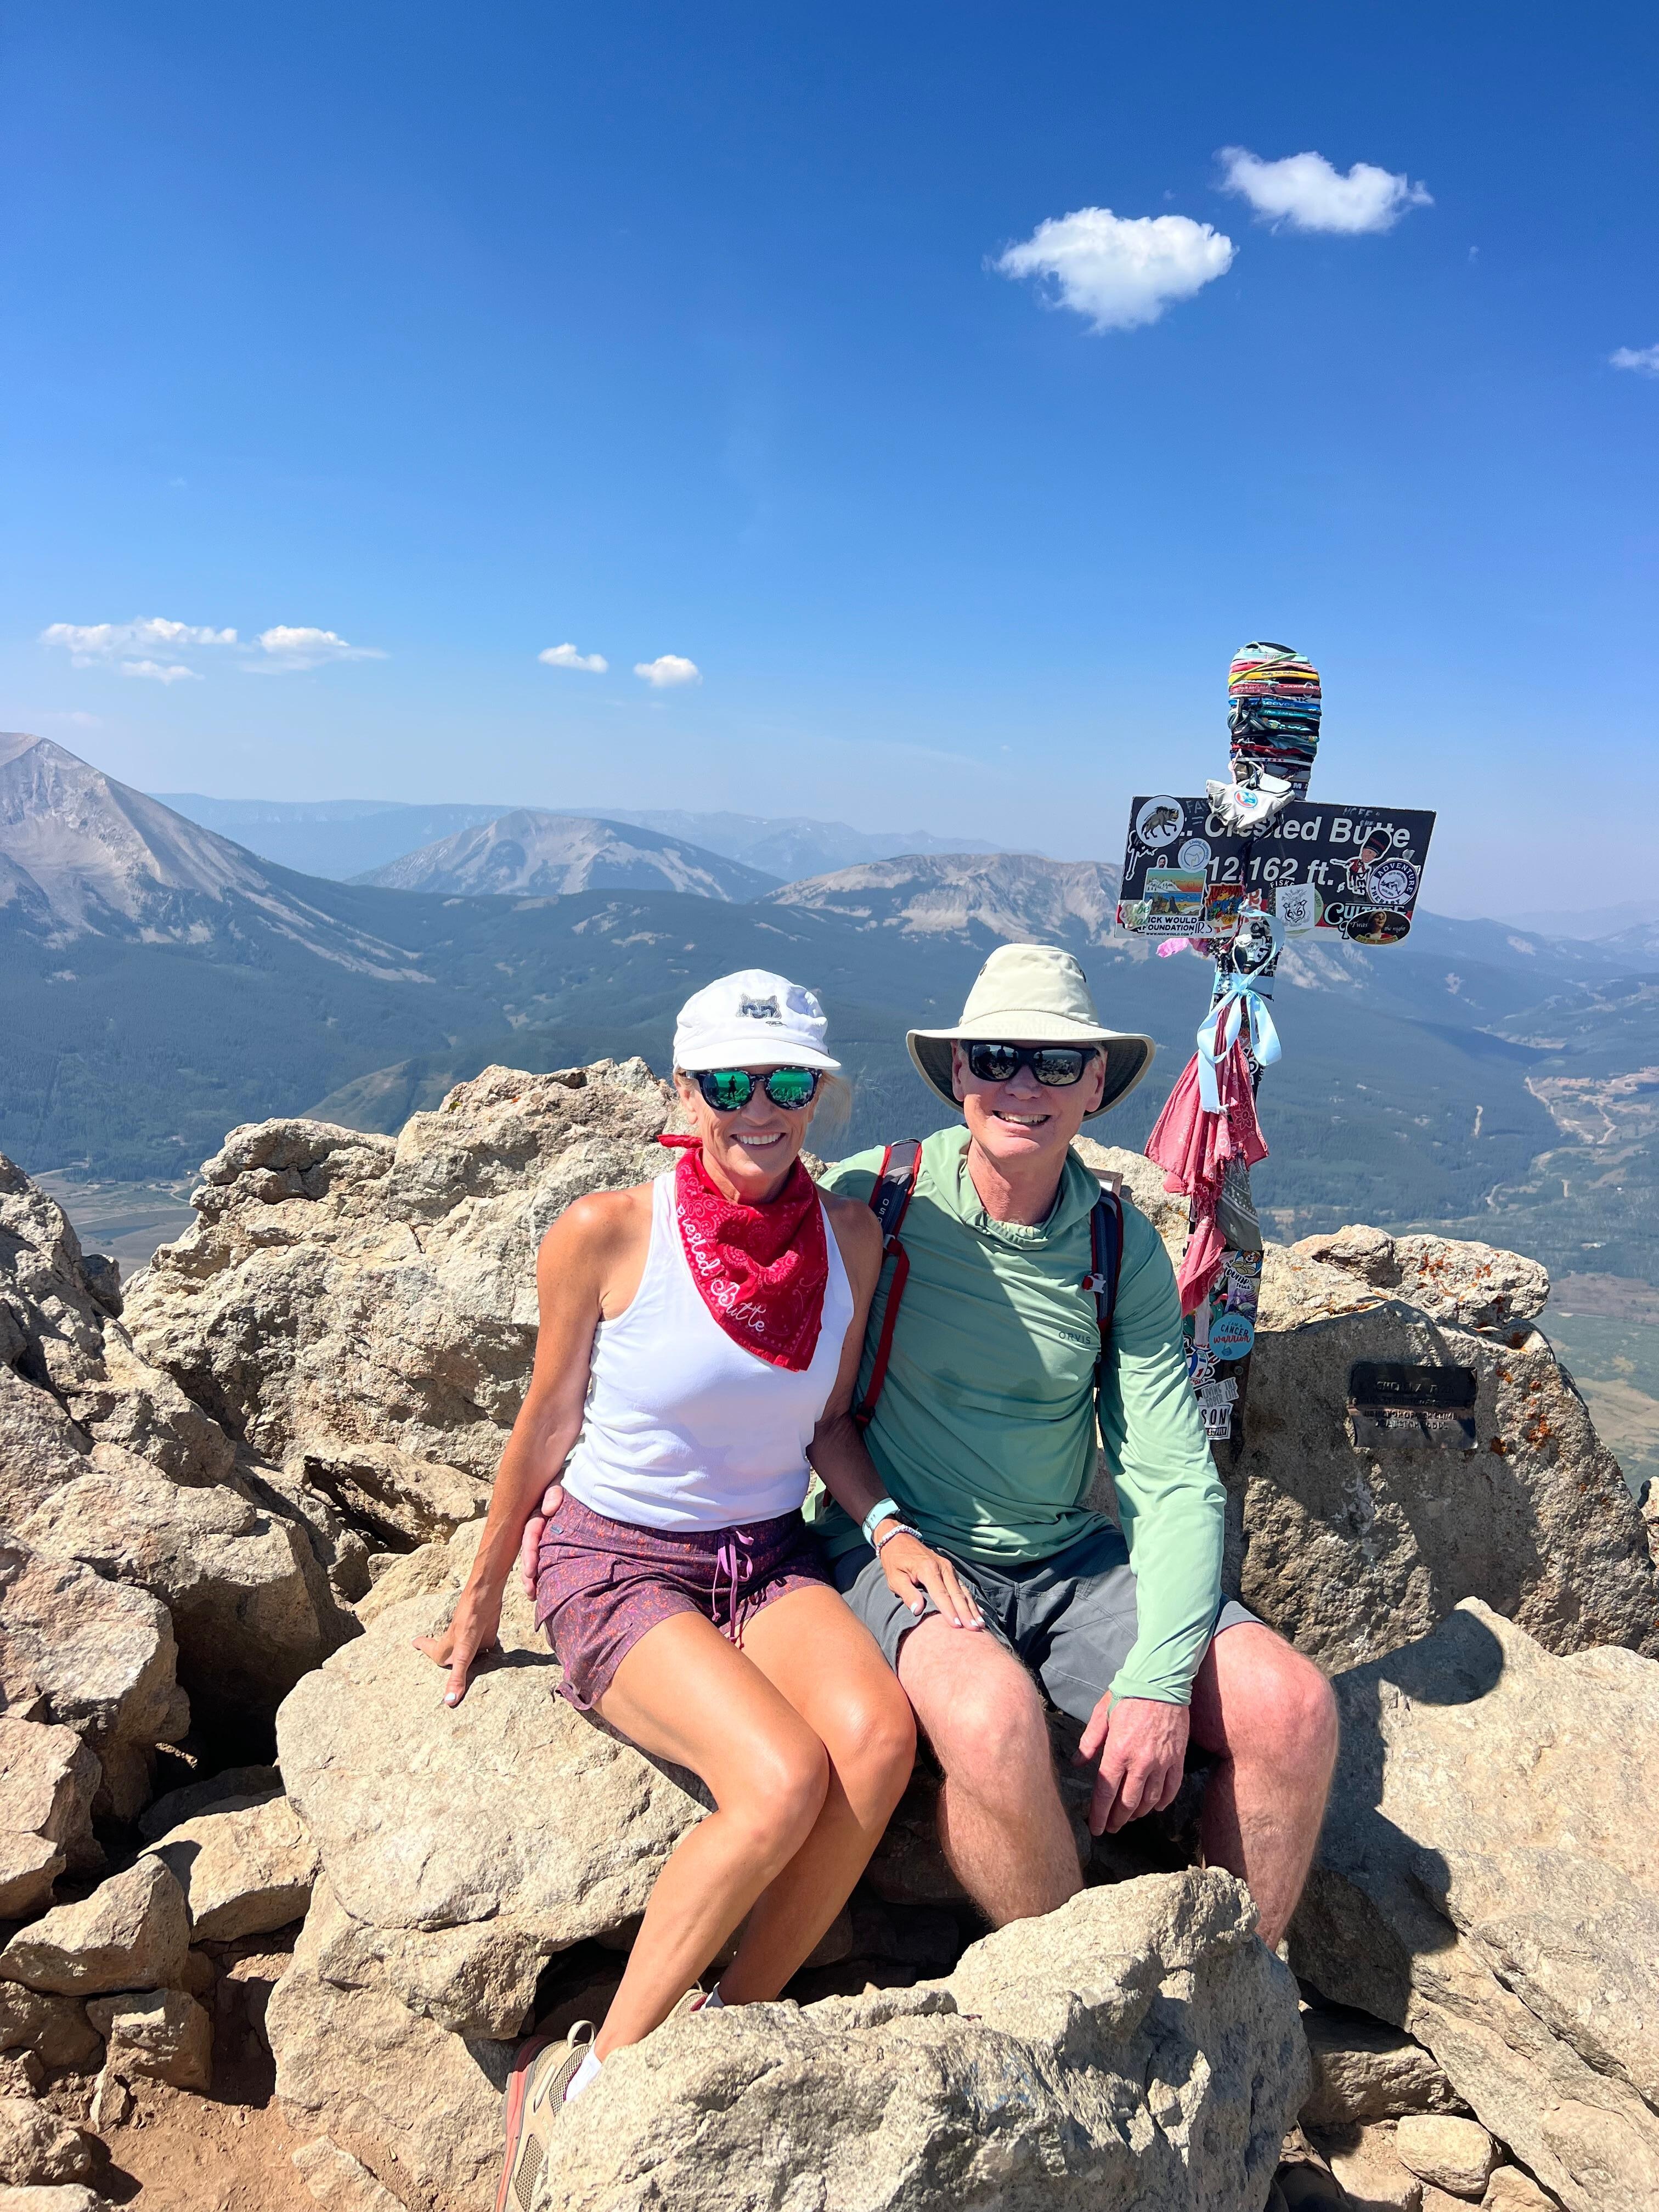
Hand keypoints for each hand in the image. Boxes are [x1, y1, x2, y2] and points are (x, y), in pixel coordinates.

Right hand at [414, 1583, 504, 1707]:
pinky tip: (493, 1660)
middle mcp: (459, 1644)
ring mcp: (473, 1640)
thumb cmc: (469, 1623)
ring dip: (469, 1661)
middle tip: (442, 1665)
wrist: (487, 1598)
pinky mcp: (488, 1636)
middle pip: (450, 1655)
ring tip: (468, 1667)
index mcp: (448, 1647)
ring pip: (469, 1653)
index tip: (413, 1642)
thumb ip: (457, 1677)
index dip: (423, 1647)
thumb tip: (449, 1701)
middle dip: (446, 1662)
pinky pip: (487, 1649)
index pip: (432, 1652)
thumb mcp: (463, 1654)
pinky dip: (489, 1655)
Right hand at [516, 1481, 565, 1597]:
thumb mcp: (558, 1482)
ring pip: (536, 1555)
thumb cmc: (568, 1480)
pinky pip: (547, 1556)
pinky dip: (544, 1570)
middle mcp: (539, 1524)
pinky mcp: (555, 1539)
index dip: (530, 1552)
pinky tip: (541, 1587)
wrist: (583, 1478)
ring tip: (533, 1594)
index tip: (531, 1571)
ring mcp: (546, 1532)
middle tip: (531, 1590)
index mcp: (538, 1513)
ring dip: (532, 1575)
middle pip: (530, 1549)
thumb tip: (549, 1509)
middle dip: (529, 1570)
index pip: (531, 1533)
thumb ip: (554, 1492)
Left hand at [876, 1529, 982, 1629]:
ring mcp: (948, 1567)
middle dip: (966, 1613)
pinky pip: (963, 1586)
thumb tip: (918, 1610)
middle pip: (956, 1593)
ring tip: (980, 1624)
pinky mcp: (950, 1570)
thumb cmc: (895, 1561)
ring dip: (972, 1608)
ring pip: (963, 1591)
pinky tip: (979, 1611)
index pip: (941, 1594)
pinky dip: (971, 1600)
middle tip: (975, 1629)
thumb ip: (907, 1594)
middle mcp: (942, 1567)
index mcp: (928, 1569)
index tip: (957, 1626)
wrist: (899, 1539)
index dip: (949, 1611)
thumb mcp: (895, 1578)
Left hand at [1076, 1693, 1188, 1834]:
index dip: (1099, 1815)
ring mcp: (1161, 1762)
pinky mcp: (1177, 1759)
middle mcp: (1140, 1762)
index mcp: (1117, 1752)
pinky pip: (1171, 1789)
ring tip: (1130, 1817)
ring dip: (1139, 1813)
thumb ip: (1089, 1742)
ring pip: (1150, 1800)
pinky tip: (1156, 1806)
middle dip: (1118, 1819)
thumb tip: (1078, 1763)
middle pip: (1128, 1802)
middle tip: (1112, 1828)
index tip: (1095, 1828)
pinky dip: (1163, 1802)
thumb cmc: (1128, 1694)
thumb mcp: (1101, 1714)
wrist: (1161, 1681)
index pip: (1106, 1793)